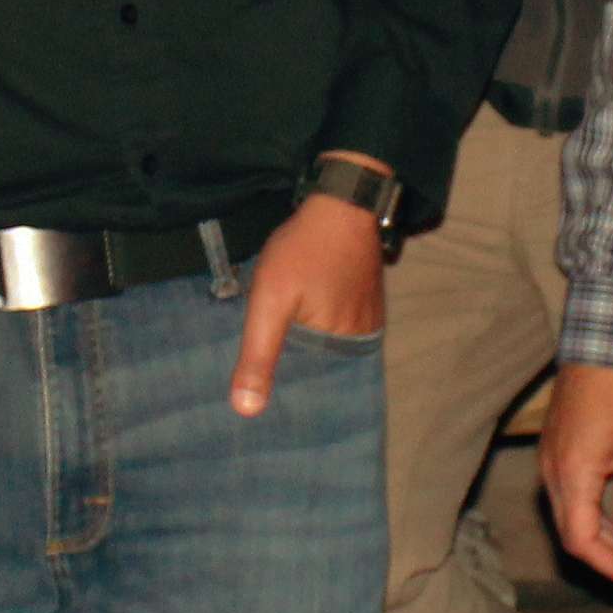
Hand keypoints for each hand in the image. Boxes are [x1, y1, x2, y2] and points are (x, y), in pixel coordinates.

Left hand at [230, 189, 385, 415]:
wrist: (342, 203)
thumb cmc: (305, 251)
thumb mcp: (271, 301)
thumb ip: (259, 353)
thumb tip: (246, 410)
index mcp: (343, 351)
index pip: (311, 391)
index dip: (284, 397)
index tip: (258, 405)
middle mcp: (362, 342)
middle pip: (320, 371)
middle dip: (293, 377)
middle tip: (255, 382)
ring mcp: (366, 320)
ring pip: (328, 349)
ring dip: (305, 353)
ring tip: (270, 360)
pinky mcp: (364, 301)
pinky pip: (337, 328)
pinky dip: (317, 331)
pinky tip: (296, 327)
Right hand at [540, 363, 612, 585]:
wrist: (599, 348)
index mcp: (572, 476)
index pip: (583, 542)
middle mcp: (553, 476)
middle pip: (575, 537)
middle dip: (611, 560)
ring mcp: (551, 467)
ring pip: (573, 520)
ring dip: (605, 541)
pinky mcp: (557, 457)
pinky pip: (573, 501)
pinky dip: (598, 519)